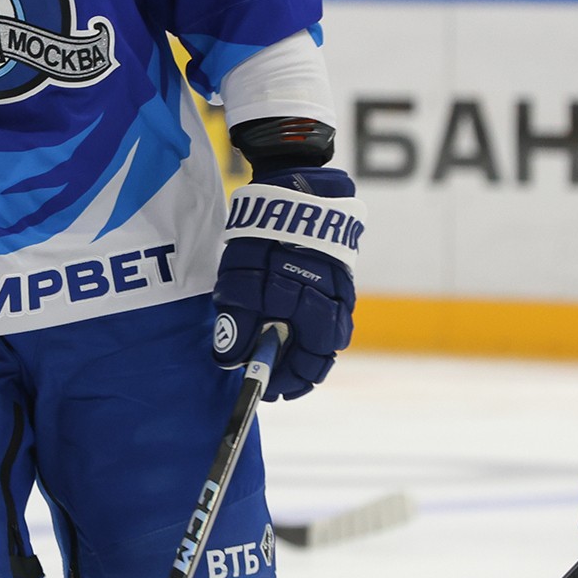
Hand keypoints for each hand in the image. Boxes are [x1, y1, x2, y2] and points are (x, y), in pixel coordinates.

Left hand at [212, 165, 362, 399]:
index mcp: (305, 303)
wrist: (298, 187)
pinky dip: (319, 333)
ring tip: (289, 365)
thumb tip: (232, 360)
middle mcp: (331, 302)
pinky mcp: (344, 280)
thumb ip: (236, 318)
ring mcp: (342, 291)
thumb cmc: (262, 232)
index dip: (287, 380)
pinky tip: (302, 335)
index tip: (269, 391)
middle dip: (299, 373)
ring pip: (332, 337)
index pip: (304, 360)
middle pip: (322, 354)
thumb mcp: (239, 275)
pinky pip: (336, 317)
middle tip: (278, 384)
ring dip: (311, 355)